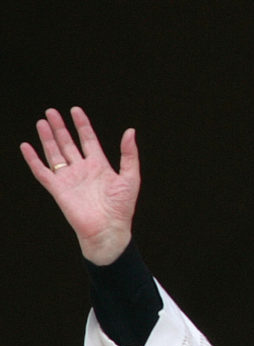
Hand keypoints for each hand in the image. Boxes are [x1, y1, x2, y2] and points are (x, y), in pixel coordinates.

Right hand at [21, 107, 139, 265]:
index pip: (88, 140)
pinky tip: (26, 146)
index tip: (75, 110)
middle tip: (51, 111)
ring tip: (42, 122)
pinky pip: (42, 171)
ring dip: (48, 138)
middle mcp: (82, 170)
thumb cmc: (121, 208)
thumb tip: (130, 131)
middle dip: (60, 128)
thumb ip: (129, 155)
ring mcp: (69, 179)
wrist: (108, 230)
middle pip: (68, 144)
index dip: (82, 125)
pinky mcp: (57, 189)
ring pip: (55, 154)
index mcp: (100, 167)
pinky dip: (33, 159)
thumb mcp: (130, 178)